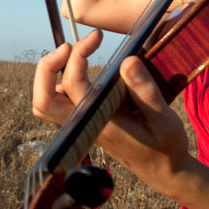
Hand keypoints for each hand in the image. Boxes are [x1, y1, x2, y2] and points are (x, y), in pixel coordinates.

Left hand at [32, 28, 189, 197]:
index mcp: (101, 123)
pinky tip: (81, 69)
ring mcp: (82, 126)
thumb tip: (127, 60)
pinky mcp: (85, 124)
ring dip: (50, 75)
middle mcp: (85, 126)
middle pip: (43, 100)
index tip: (97, 37)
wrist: (164, 171)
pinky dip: (60, 83)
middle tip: (71, 45)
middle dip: (49, 66)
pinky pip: (59, 104)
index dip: (79, 55)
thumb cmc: (165, 147)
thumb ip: (146, 91)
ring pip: (45, 103)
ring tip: (73, 53)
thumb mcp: (164, 118)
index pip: (73, 85)